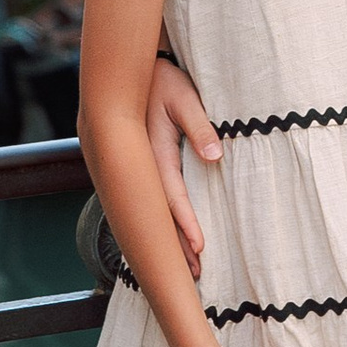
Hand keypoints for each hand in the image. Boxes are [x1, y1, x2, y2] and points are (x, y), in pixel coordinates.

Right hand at [147, 59, 218, 276]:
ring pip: (156, 210)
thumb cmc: (163, 81)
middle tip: (197, 273)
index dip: (185, 222)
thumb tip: (215, 156)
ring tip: (190, 265)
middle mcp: (143, 165)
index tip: (200, 248)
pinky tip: (170, 238)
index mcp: (153, 150)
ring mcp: (139, 168)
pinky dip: (163, 222)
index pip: (173, 194)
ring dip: (171, 238)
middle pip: (162, 212)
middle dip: (178, 244)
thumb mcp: (183, 97)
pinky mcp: (141, 166)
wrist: (131, 73)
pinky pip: (154, 200)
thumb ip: (199, 126)